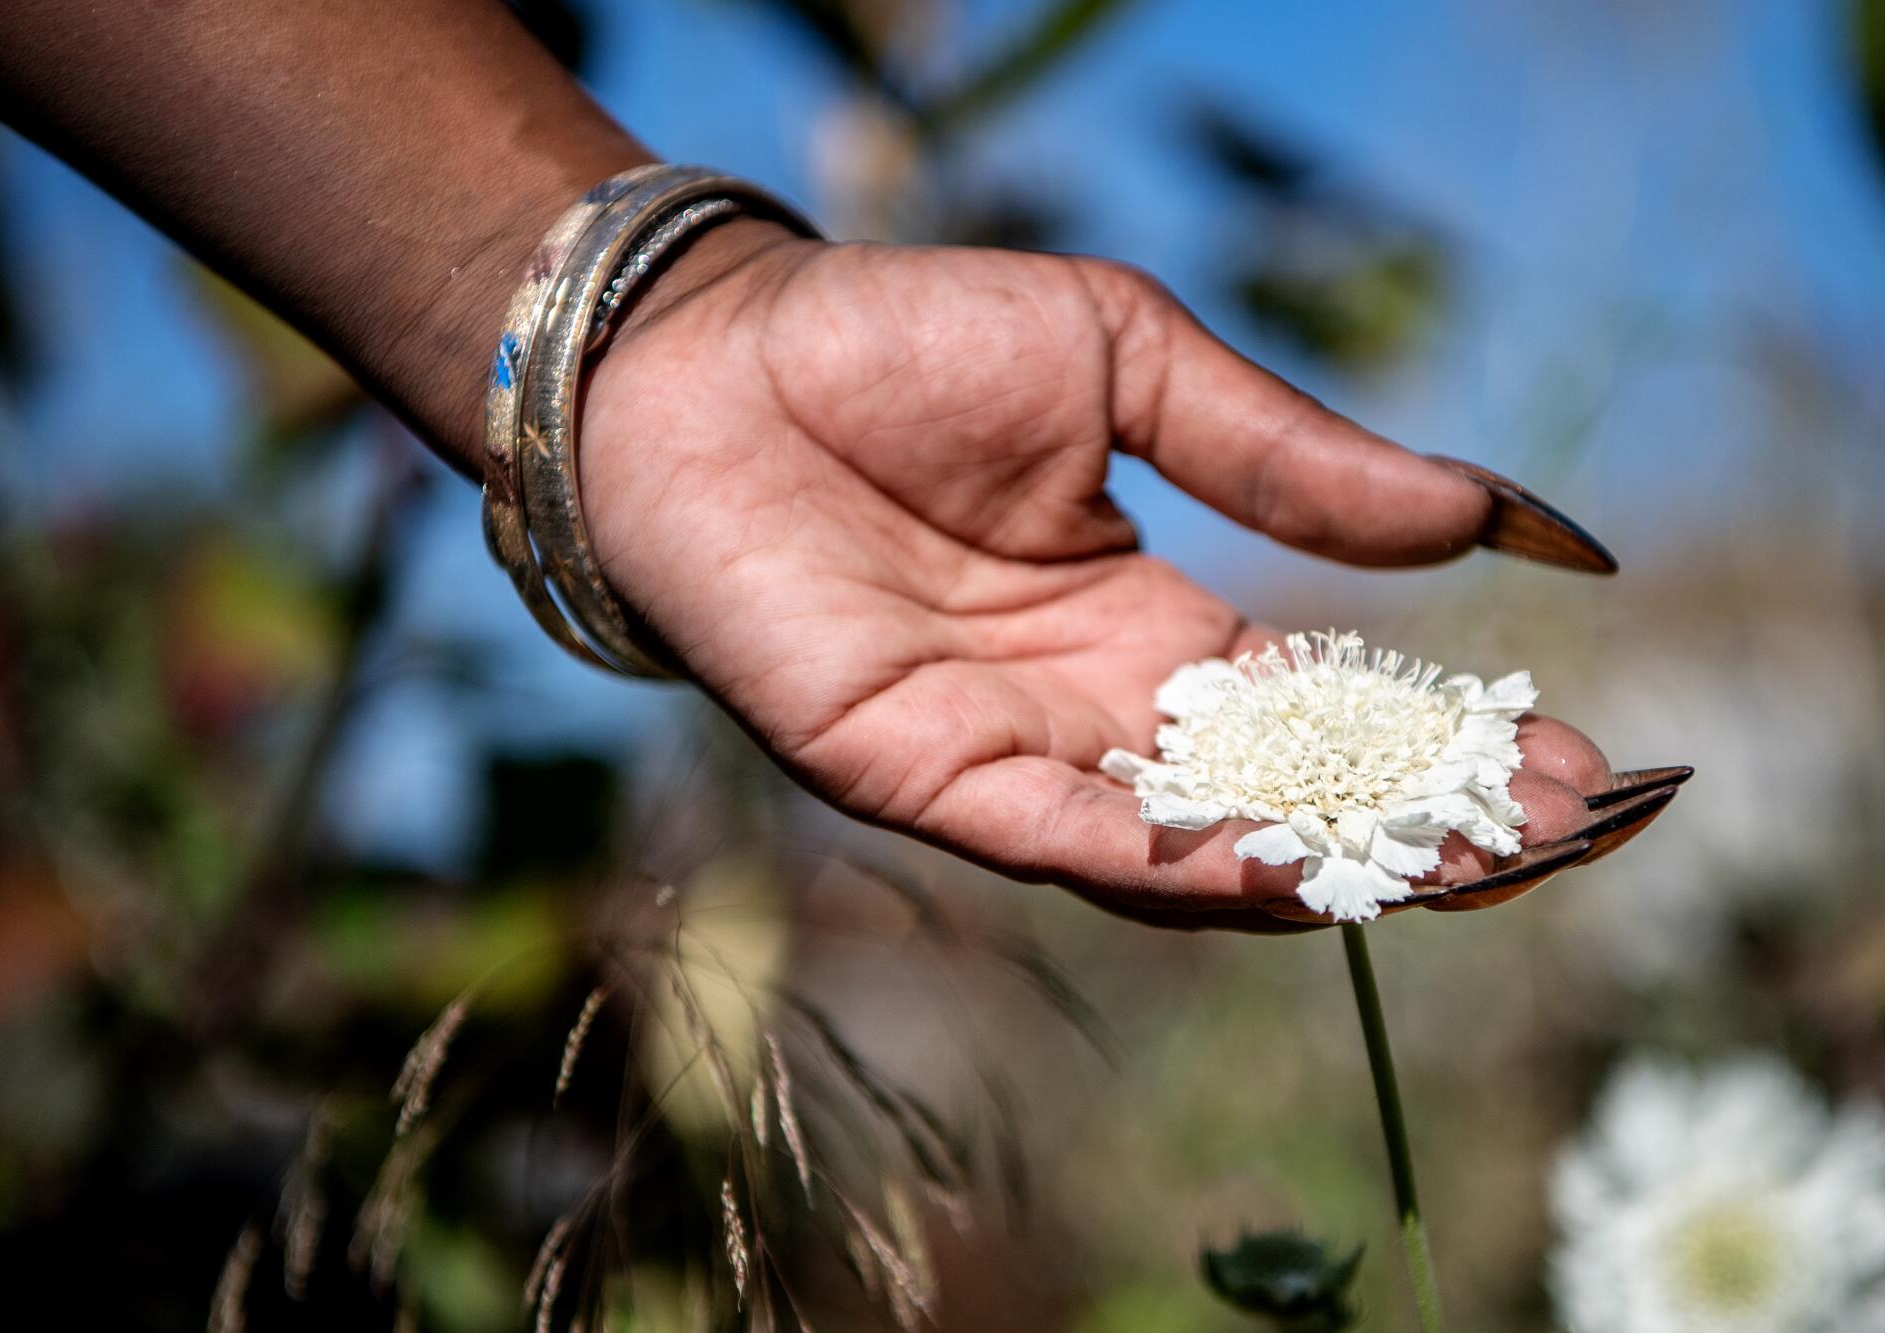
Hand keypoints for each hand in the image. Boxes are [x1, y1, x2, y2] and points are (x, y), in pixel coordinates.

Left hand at [583, 223, 1678, 928]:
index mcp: (1144, 617)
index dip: (1436, 738)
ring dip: (1312, 861)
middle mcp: (1087, 706)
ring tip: (1445, 864)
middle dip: (1409, 821)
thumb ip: (1278, 453)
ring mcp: (1004, 750)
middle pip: (1273, 793)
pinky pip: (1053, 836)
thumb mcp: (1125, 366)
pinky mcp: (914, 773)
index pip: (1319, 705)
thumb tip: (1474, 515)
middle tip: (1556, 839)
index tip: (1573, 762)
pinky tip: (1267, 864)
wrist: (711, 355)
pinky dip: (1159, 861)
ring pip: (1179, 842)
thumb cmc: (903, 340)